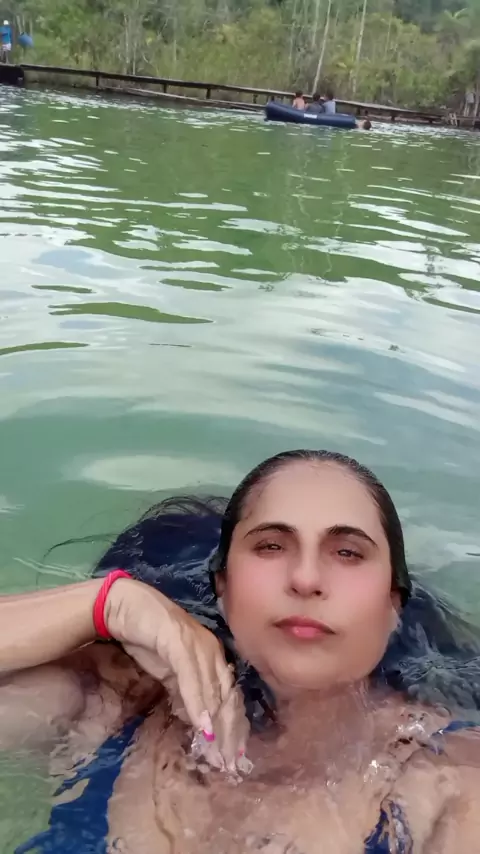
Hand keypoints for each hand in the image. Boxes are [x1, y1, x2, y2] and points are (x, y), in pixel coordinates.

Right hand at [104, 578, 248, 770]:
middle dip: (229, 731)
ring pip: (213, 690)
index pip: (229, 694)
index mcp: (213, 653)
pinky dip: (197, 704)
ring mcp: (197, 644)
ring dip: (216, 724)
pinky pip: (192, 679)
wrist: (124, 606)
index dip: (232, 725)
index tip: (233, 754)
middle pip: (227, 695)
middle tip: (229, 762)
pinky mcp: (179, 642)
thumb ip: (185, 689)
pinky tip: (202, 726)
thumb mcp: (169, 670)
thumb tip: (197, 719)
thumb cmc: (146, 636)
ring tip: (218, 752)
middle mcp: (211, 648)